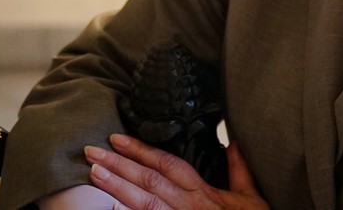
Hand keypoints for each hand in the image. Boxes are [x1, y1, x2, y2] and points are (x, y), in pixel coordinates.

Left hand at [83, 134, 269, 209]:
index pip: (167, 164)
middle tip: (92, 151)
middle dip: (119, 164)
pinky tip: (109, 209)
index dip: (142, 150)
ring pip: (144, 203)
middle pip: (149, 180)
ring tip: (94, 173)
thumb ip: (239, 170)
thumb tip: (236, 142)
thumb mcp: (250, 198)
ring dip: (117, 187)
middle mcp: (189, 206)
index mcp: (203, 193)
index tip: (118, 139)